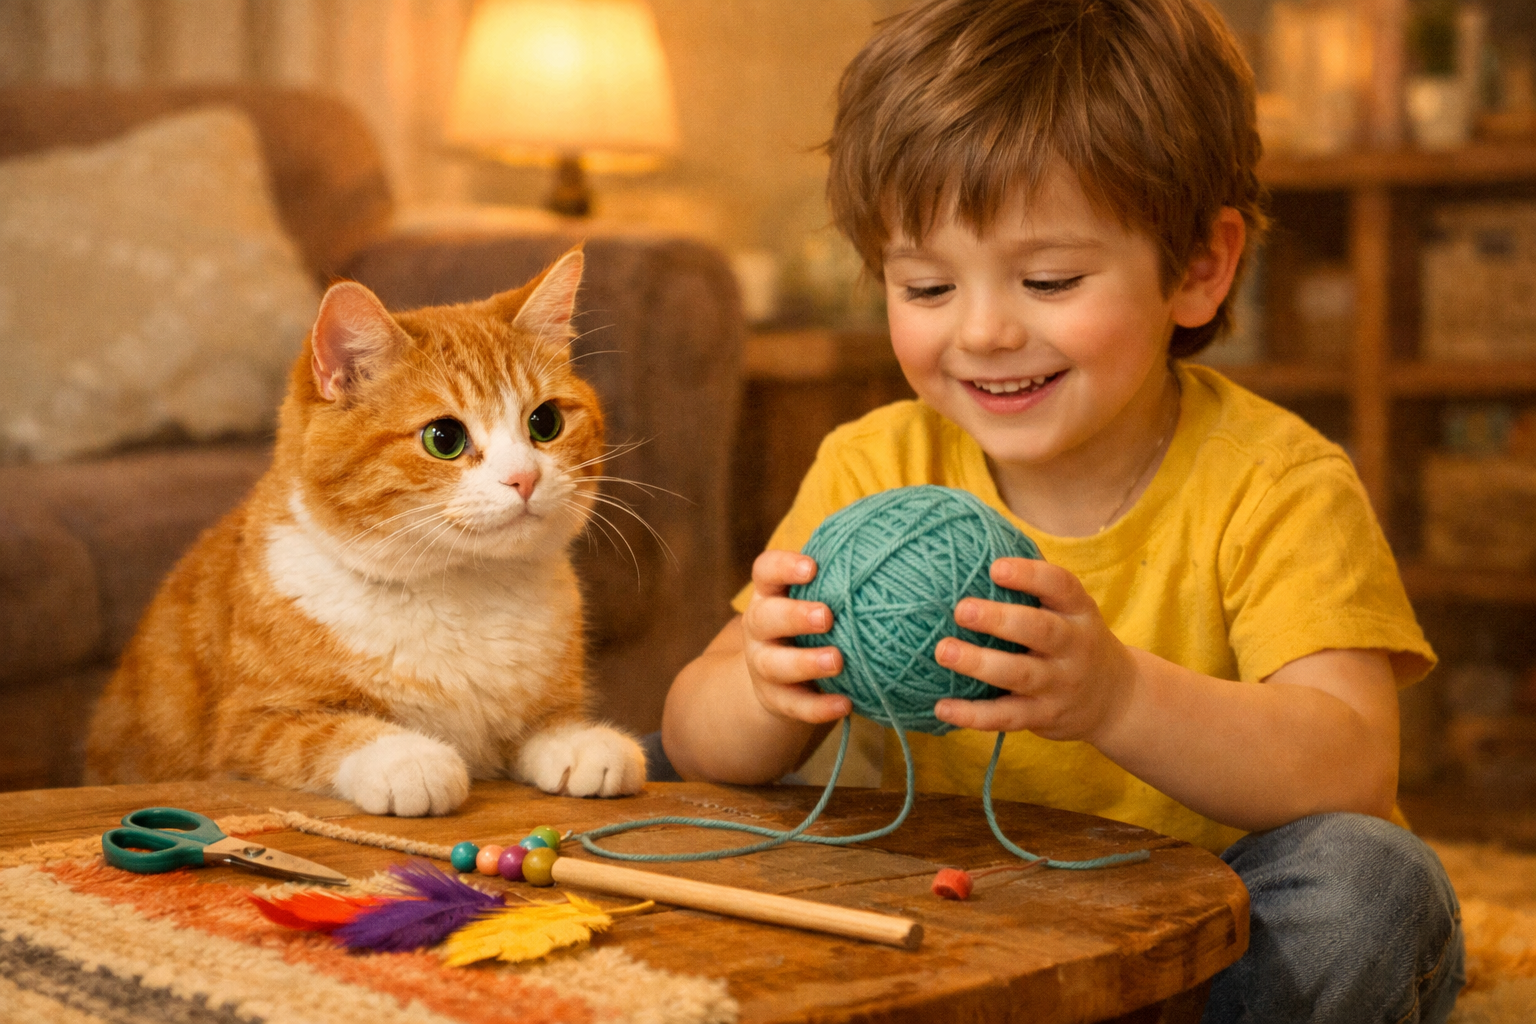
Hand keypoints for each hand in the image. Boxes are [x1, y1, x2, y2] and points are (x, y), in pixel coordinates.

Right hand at [741, 550, 850, 723]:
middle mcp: (760, 628)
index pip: (765, 571)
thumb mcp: (814, 597)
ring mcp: (764, 666)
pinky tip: (845, 704)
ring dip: (806, 663)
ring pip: (776, 664)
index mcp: (770, 595)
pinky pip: (796, 706)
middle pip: (765, 618)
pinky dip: (819, 707)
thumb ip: (839, 576)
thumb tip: (891, 535)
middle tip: (827, 615)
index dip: (783, 567)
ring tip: (838, 660)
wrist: (778, 681)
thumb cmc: (809, 626)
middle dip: (795, 615)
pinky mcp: (777, 700)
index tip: (812, 567)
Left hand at [932, 557, 1136, 742]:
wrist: (1115, 698)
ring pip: (1021, 675)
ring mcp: (1060, 684)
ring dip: (979, 664)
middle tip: (961, 609)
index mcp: (1078, 611)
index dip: (1030, 575)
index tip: (996, 567)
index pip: (1061, 586)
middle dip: (1000, 619)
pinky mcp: (1044, 717)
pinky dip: (972, 715)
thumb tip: (978, 534)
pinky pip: (1006, 717)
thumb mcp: (1069, 608)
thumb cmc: (1073, 638)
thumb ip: (1034, 582)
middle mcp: (1074, 646)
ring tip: (942, 651)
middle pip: (1040, 630)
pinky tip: (940, 707)